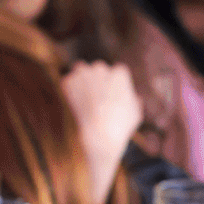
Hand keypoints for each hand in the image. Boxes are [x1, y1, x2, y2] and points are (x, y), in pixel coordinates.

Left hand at [61, 61, 144, 203]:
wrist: (100, 135)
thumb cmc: (121, 127)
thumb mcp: (136, 114)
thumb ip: (135, 102)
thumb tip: (135, 97)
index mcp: (120, 73)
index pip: (116, 71)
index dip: (113, 83)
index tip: (110, 94)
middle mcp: (101, 68)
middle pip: (98, 69)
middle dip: (96, 80)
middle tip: (95, 96)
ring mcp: (84, 74)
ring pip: (80, 70)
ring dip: (81, 79)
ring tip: (82, 94)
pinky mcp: (69, 82)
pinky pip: (67, 82)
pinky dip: (69, 90)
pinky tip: (74, 102)